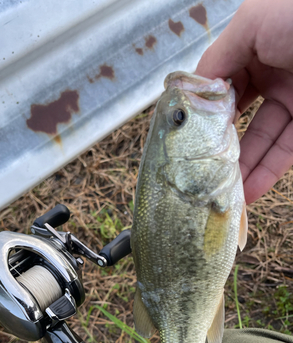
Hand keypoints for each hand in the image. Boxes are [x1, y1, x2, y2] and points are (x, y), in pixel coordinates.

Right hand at [196, 0, 292, 203]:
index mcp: (257, 47)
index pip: (222, 83)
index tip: (187, 134)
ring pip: (260, 139)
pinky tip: (247, 191)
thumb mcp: (254, 23)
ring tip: (218, 191)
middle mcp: (274, 74)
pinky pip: (286, 151)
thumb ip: (218, 56)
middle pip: (239, 117)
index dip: (204, 108)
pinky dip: (266, 173)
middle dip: (218, 143)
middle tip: (198, 168)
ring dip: (240, 166)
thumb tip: (193, 92)